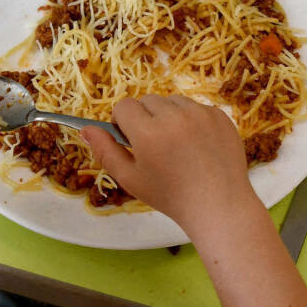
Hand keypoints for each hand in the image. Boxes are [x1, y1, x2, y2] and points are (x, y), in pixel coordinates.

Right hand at [82, 96, 254, 232]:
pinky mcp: (220, 116)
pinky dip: (193, 121)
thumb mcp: (130, 179)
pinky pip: (197, 108)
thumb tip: (86, 129)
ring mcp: (201, 114)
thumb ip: (105, 151)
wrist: (218, 205)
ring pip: (173, 101)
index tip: (131, 140)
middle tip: (155, 146)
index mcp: (148, 132)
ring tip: (177, 145)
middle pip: (148, 101)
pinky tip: (197, 146)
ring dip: (169, 116)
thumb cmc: (171, 196)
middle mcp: (175, 116)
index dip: (123, 122)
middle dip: (145, 118)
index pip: (124, 106)